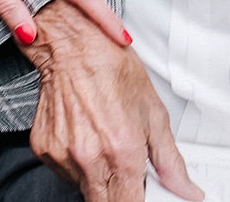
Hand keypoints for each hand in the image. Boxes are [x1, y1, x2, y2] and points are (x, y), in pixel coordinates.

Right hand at [23, 0, 202, 201]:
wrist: (72, 44)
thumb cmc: (110, 67)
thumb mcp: (154, 113)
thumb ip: (171, 161)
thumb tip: (186, 189)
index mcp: (121, 152)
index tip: (142, 195)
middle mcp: (89, 158)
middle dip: (118, 195)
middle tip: (125, 171)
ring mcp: (63, 155)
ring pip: (84, 188)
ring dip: (97, 177)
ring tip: (103, 142)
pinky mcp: (44, 149)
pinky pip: (64, 171)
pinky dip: (77, 162)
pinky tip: (85, 136)